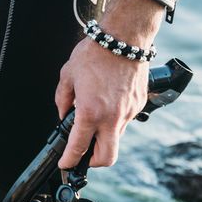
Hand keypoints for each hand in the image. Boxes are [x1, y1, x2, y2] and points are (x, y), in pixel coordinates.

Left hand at [56, 0, 163, 168]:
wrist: (124, 37)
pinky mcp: (138, 105)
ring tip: (95, 122)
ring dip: (104, 138)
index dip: (69, 161)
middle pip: (107, 158)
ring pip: (116, 139)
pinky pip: (125, 122)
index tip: (66, 164)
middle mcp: (112, 118)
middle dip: (93, 162)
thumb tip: (64, 114)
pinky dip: (115, 122)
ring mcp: (128, 113)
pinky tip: (108, 106)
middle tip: (84, 154)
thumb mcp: (68, 75)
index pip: (78, 148)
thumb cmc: (96, 53)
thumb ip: (63, 100)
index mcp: (90, 112)